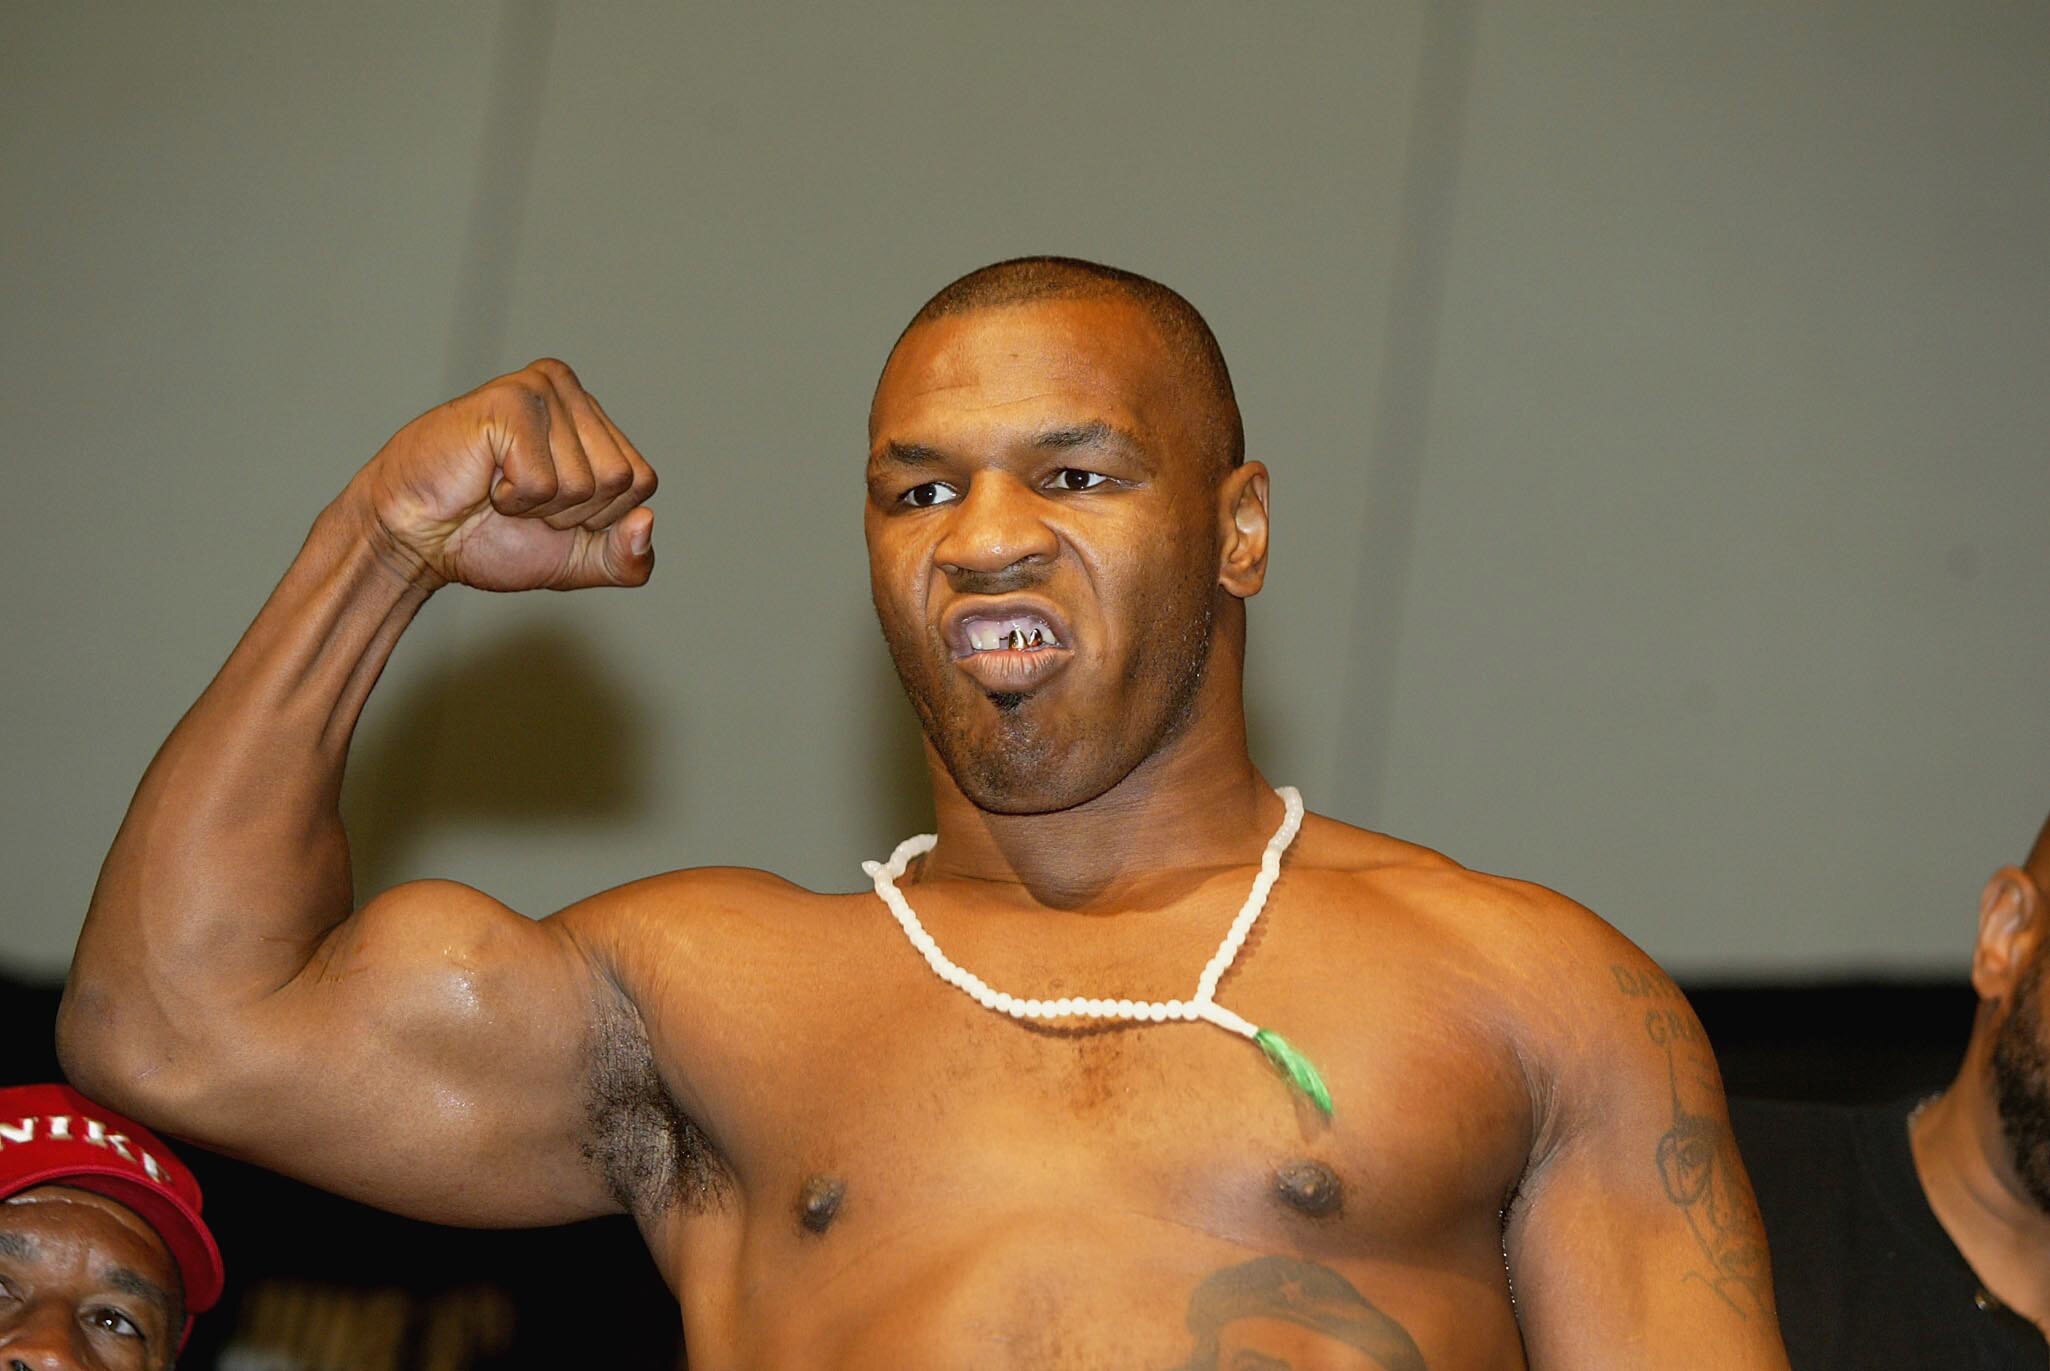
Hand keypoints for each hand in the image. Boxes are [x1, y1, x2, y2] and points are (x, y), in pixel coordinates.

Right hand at [352, 359, 657, 591]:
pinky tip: (484, 480)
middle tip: (521, 500)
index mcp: (594, 421)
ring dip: (538, 506)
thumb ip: (626, 559)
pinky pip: (543, 481)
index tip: (550, 511)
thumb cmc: (489, 539)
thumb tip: (648, 521)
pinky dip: (512, 499)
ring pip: (584, 482)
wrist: (414, 540)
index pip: (642, 483)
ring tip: (499, 488)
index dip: (600, 517)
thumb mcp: (576, 560)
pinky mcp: (510, 400)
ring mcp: (542, 390)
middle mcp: (572, 393)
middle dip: (571, 513)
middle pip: (619, 480)